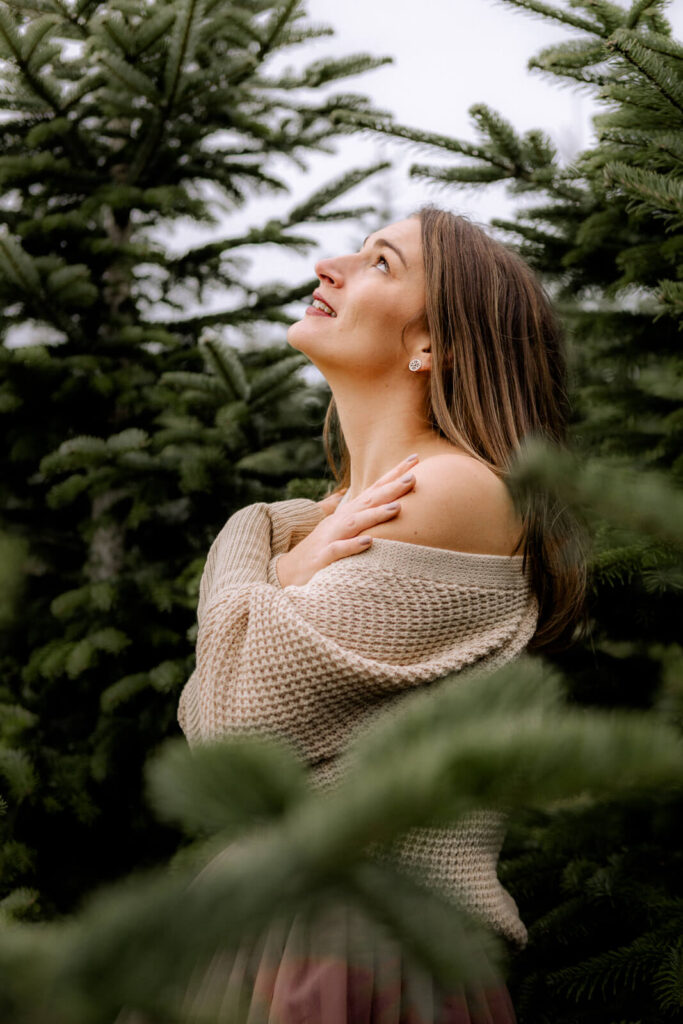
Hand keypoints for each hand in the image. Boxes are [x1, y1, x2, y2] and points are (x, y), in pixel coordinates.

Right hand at [276, 455, 418, 586]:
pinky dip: (352, 546)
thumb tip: (374, 500)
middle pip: (367, 501)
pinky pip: (337, 551)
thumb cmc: (320, 551)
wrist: (287, 573)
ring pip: (354, 523)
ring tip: (397, 508)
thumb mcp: (341, 530)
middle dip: (390, 489)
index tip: (416, 460)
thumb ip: (358, 516)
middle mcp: (340, 522)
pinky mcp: (322, 559)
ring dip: (375, 515)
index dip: (393, 475)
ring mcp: (330, 539)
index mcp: (347, 515)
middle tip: (413, 476)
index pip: (373, 491)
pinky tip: (368, 542)